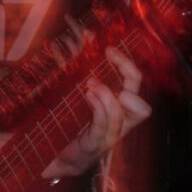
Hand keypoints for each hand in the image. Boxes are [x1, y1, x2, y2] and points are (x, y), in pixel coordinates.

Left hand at [43, 46, 150, 177]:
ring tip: (89, 83)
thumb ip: (78, 66)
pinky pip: (104, 127)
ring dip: (108, 92)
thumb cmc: (66, 123)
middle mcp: (119, 122)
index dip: (127, 64)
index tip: (108, 48)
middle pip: (139, 93)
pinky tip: (87, 96)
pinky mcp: (94, 145)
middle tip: (109, 53)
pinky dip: (99, 108)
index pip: (135, 82)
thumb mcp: (72, 92)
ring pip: (126, 112)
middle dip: (127, 70)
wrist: (52, 158)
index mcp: (118, 108)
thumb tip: (84, 33)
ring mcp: (109, 135)